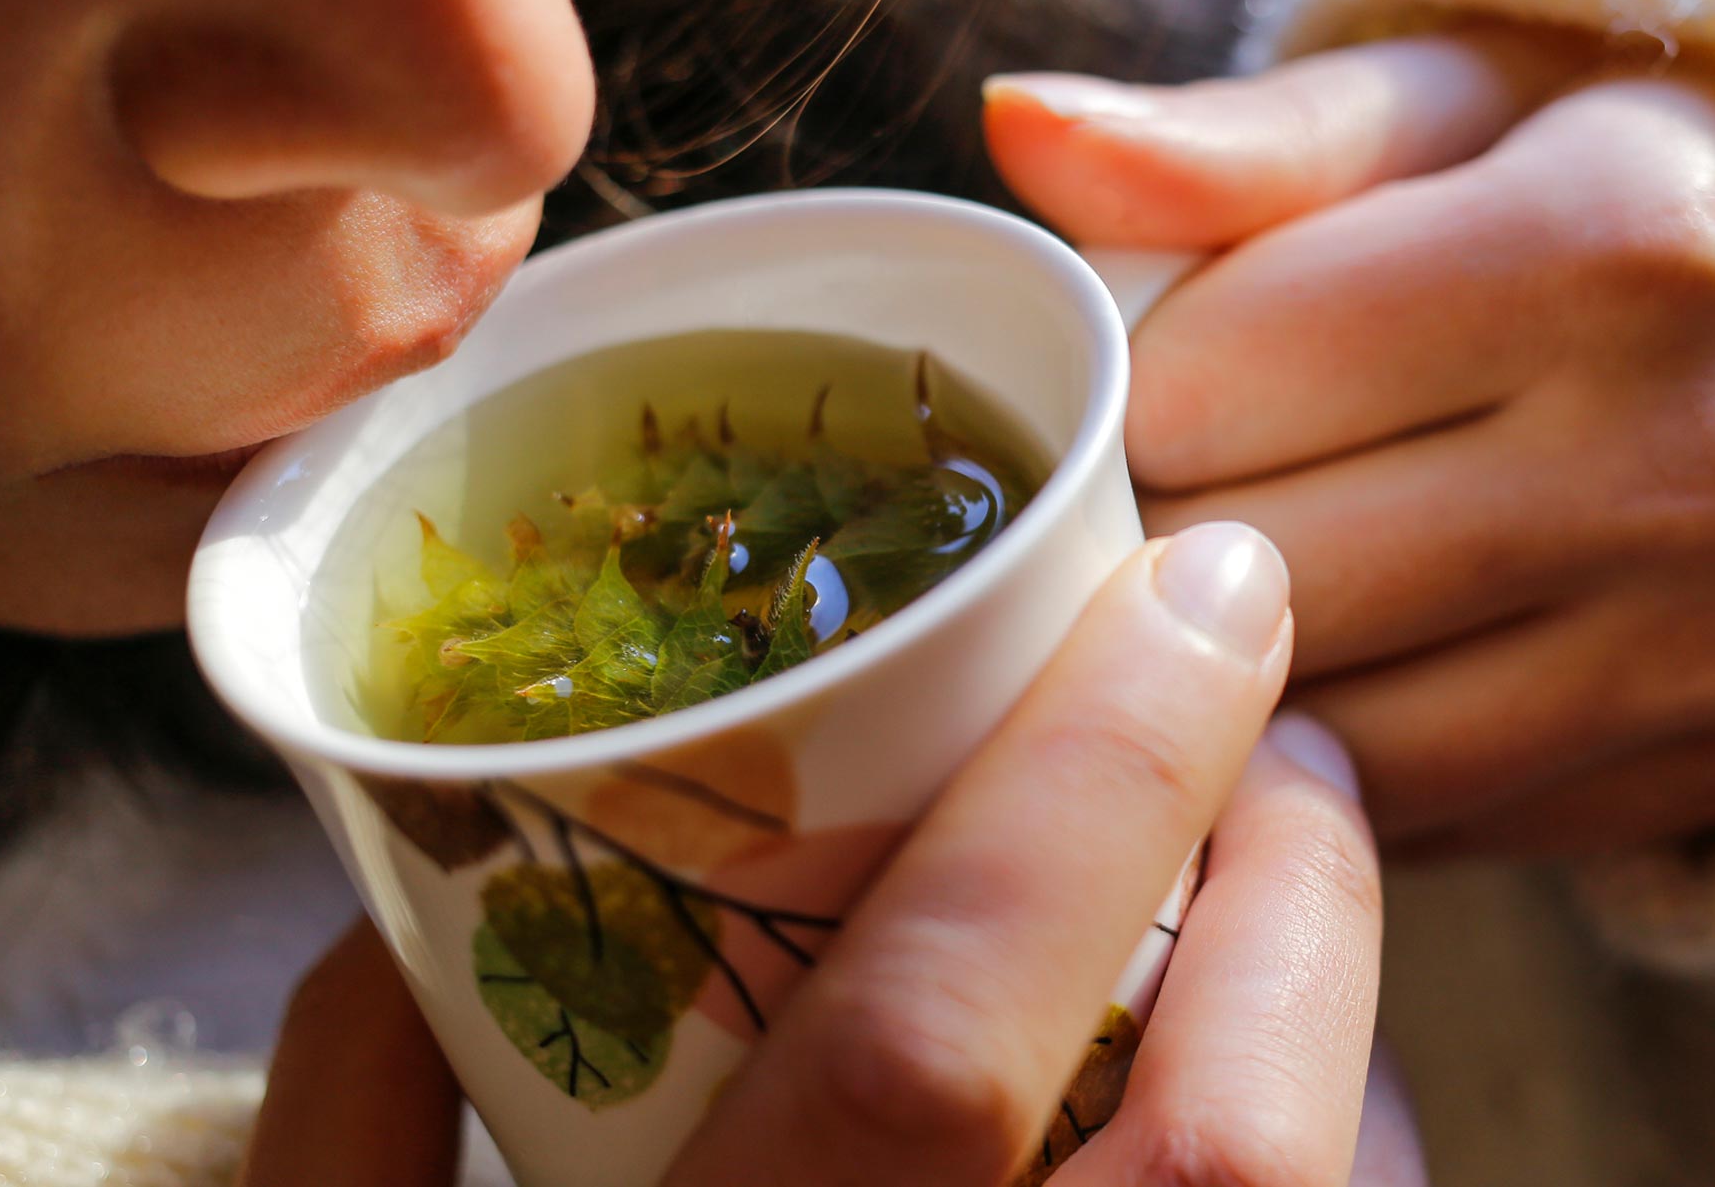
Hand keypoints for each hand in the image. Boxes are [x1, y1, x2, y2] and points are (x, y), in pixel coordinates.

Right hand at [241, 524, 1425, 1185]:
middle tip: (1288, 731)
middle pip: (1234, 1150)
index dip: (1095, 790)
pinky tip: (1288, 1064)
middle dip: (1301, 889)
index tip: (1204, 584)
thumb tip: (381, 938)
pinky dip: (1351, 1135)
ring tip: (1296, 865)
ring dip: (1345, 1010)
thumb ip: (362, 1150)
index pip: (941, 1057)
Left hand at [987, 28, 1714, 855]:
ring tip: (1225, 599)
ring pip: (1329, 741)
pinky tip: (1345, 681)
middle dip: (1150, 552)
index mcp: (1612, 240)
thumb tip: (1024, 131)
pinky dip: (1346, 773)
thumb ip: (1251, 136)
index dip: (1122, 397)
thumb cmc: (1655, 188)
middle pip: (1251, 582)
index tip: (1136, 387)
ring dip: (1227, 691)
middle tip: (1148, 503)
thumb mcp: (1477, 102)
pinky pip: (1436, 826)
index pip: (1207, 383)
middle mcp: (1684, 460)